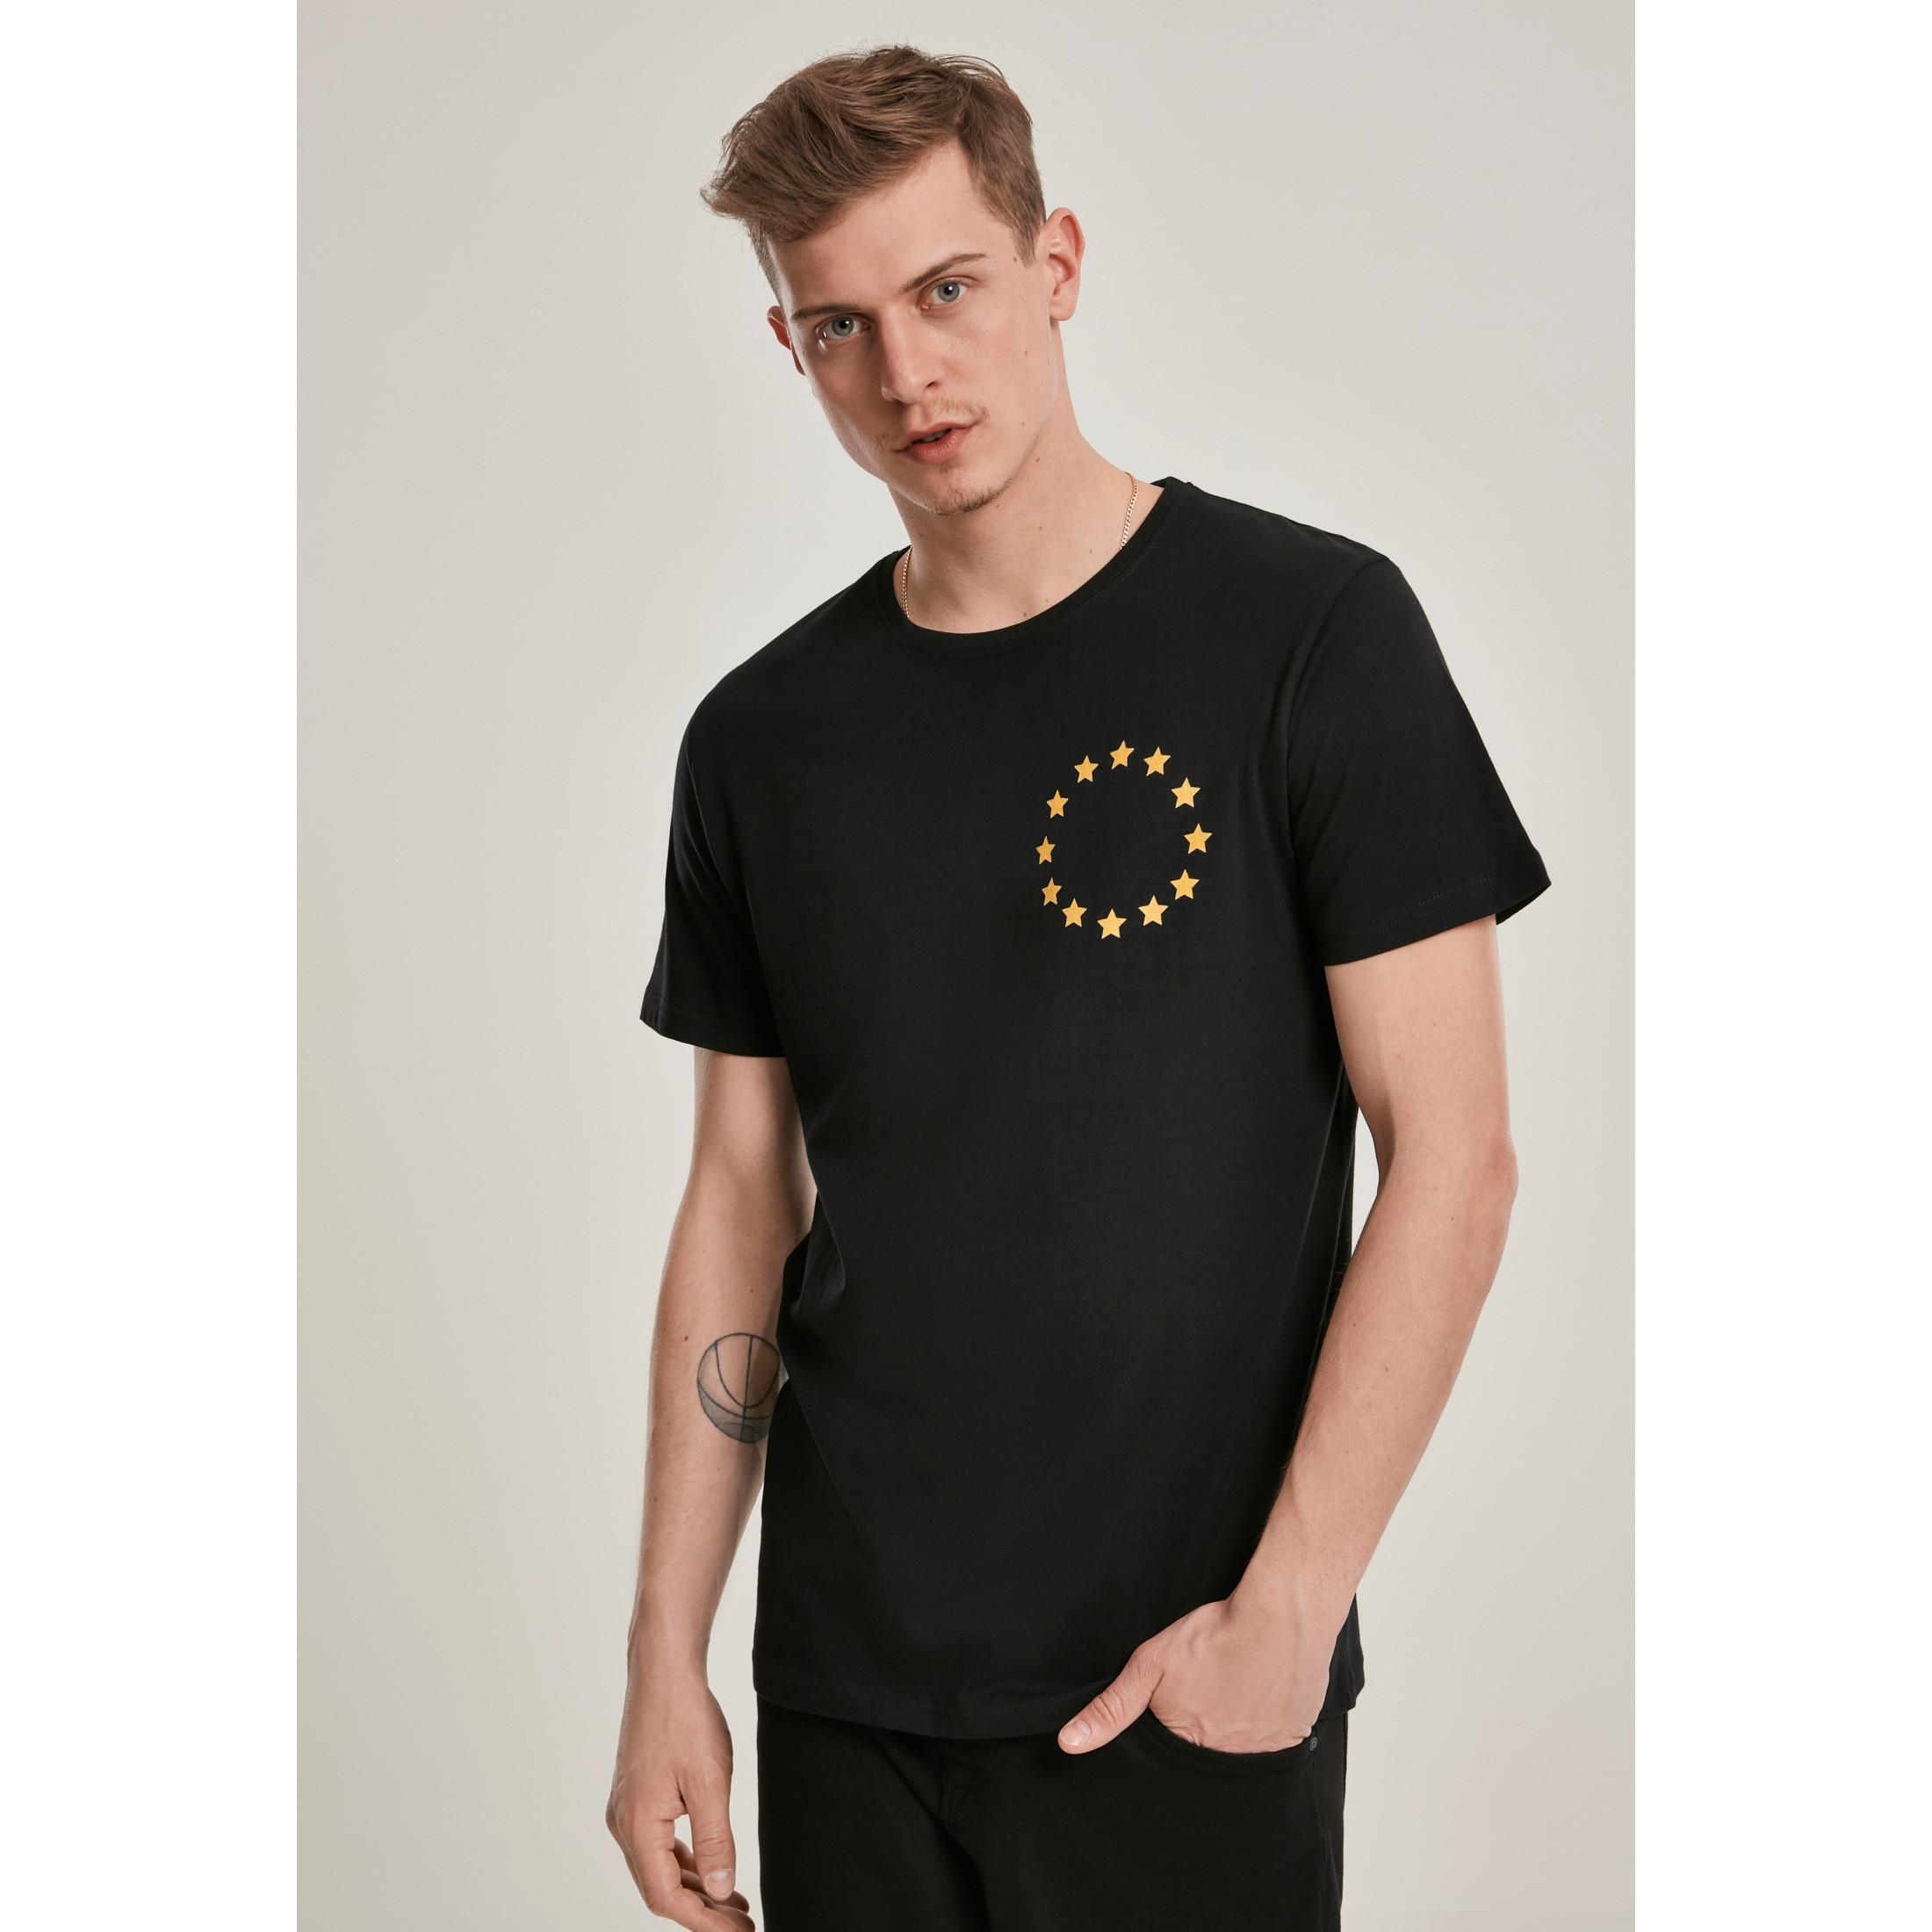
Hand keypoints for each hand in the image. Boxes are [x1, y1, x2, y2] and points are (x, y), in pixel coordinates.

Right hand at [607, 1662, 755, 1926]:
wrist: (665, 1672)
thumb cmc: (685, 1719)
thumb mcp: (711, 1783)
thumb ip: (716, 1841)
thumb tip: (722, 1891)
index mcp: (637, 1825)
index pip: (666, 1897)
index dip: (703, 1921)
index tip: (737, 1930)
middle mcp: (624, 1822)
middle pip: (659, 1888)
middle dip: (701, 1910)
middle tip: (741, 1922)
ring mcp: (628, 1808)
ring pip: (659, 1867)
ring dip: (695, 1887)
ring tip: (734, 1902)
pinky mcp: (638, 1795)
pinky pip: (659, 1843)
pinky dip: (685, 1860)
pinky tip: (712, 1864)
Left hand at [1054, 1595, 1332, 1754]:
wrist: (1279, 1617)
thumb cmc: (1213, 1638)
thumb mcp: (1150, 1667)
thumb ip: (1112, 1709)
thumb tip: (1069, 1744)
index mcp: (1187, 1746)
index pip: (1172, 1754)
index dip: (1176, 1726)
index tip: (1187, 1700)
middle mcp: (1225, 1760)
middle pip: (1207, 1754)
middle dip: (1208, 1727)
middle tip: (1215, 1688)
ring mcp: (1263, 1751)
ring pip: (1242, 1748)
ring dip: (1239, 1725)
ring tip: (1237, 1686)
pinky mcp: (1293, 1737)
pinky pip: (1275, 1740)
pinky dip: (1268, 1720)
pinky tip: (1262, 1690)